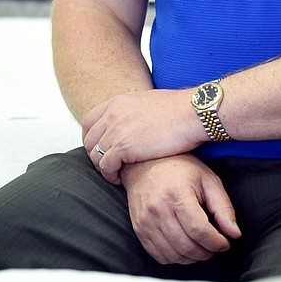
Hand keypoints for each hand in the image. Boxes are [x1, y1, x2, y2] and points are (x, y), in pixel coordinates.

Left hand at [83, 88, 205, 183]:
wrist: (191, 113)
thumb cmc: (180, 110)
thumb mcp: (149, 102)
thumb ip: (134, 111)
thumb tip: (135, 121)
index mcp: (118, 101)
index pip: (89, 121)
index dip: (91, 138)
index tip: (99, 149)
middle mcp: (113, 113)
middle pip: (89, 139)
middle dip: (95, 155)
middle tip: (108, 166)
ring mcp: (116, 129)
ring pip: (95, 155)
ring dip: (103, 168)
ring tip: (116, 175)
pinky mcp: (123, 146)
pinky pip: (106, 166)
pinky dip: (111, 176)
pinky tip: (121, 180)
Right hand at [122, 155, 240, 264]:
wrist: (145, 163)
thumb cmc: (179, 169)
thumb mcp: (208, 180)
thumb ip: (223, 208)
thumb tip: (235, 234)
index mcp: (177, 194)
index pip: (199, 231)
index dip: (216, 243)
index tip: (224, 243)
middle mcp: (158, 209)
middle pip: (187, 247)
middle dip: (207, 252)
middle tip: (214, 246)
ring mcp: (145, 221)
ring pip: (174, 255)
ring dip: (192, 258)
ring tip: (201, 247)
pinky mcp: (139, 229)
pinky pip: (159, 256)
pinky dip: (176, 258)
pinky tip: (184, 247)